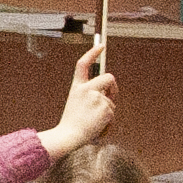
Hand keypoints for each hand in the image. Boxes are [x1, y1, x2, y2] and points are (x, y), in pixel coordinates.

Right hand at [40, 43, 117, 158]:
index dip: (92, 53)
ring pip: (111, 102)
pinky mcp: (106, 108)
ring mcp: (97, 98)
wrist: (69, 136)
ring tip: (94, 123)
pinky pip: (112, 114)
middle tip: (112, 96)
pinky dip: (108, 123)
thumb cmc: (71, 124)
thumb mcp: (77, 104)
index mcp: (77, 87)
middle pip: (109, 78)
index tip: (101, 46)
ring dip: (107, 112)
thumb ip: (90, 96)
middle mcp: (87, 89)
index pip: (83, 64)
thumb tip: (107, 95)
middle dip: (114, 87)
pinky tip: (97, 128)